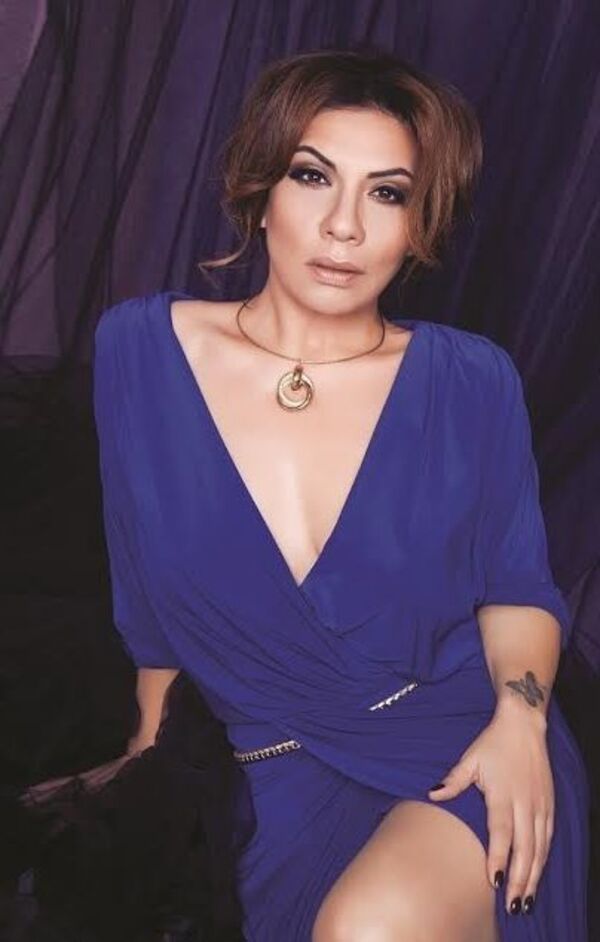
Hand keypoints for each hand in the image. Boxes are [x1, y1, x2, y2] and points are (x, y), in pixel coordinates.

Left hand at [427, 704, 553, 914]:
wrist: (524, 726)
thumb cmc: (494, 743)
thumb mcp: (470, 758)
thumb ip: (453, 780)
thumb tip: (432, 793)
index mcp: (502, 793)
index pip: (502, 832)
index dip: (499, 857)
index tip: (494, 880)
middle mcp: (525, 802)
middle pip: (525, 847)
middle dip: (519, 878)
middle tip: (512, 904)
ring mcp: (540, 805)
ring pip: (539, 847)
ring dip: (533, 875)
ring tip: (524, 899)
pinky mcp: (549, 805)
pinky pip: (548, 838)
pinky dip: (543, 859)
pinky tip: (536, 874)